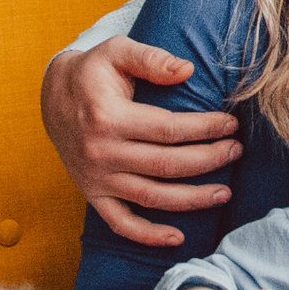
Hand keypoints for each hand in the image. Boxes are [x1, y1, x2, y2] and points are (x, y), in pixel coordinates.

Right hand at [43, 37, 241, 246]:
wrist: (51, 97)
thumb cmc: (92, 71)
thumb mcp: (116, 51)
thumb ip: (151, 58)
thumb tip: (187, 71)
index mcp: (109, 117)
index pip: (169, 129)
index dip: (205, 128)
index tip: (231, 124)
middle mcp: (102, 152)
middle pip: (166, 165)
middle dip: (208, 160)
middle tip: (236, 151)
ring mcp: (96, 178)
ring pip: (151, 197)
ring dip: (191, 200)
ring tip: (224, 194)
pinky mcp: (92, 194)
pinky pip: (120, 223)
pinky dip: (147, 236)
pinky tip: (178, 238)